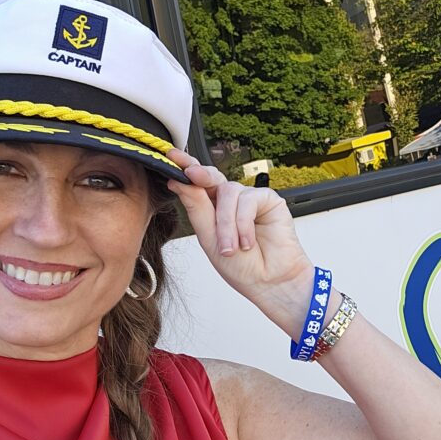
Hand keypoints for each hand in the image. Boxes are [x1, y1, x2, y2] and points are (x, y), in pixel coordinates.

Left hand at [166, 150, 314, 335]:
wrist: (270, 282)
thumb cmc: (242, 267)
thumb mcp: (209, 239)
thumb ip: (197, 208)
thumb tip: (180, 181)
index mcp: (212, 209)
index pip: (196, 185)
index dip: (184, 169)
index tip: (170, 157)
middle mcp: (230, 202)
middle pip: (211, 177)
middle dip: (200, 174)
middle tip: (189, 172)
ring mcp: (249, 199)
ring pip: (228, 193)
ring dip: (226, 224)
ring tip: (230, 248)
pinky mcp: (269, 200)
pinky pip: (248, 200)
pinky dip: (244, 223)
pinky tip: (248, 243)